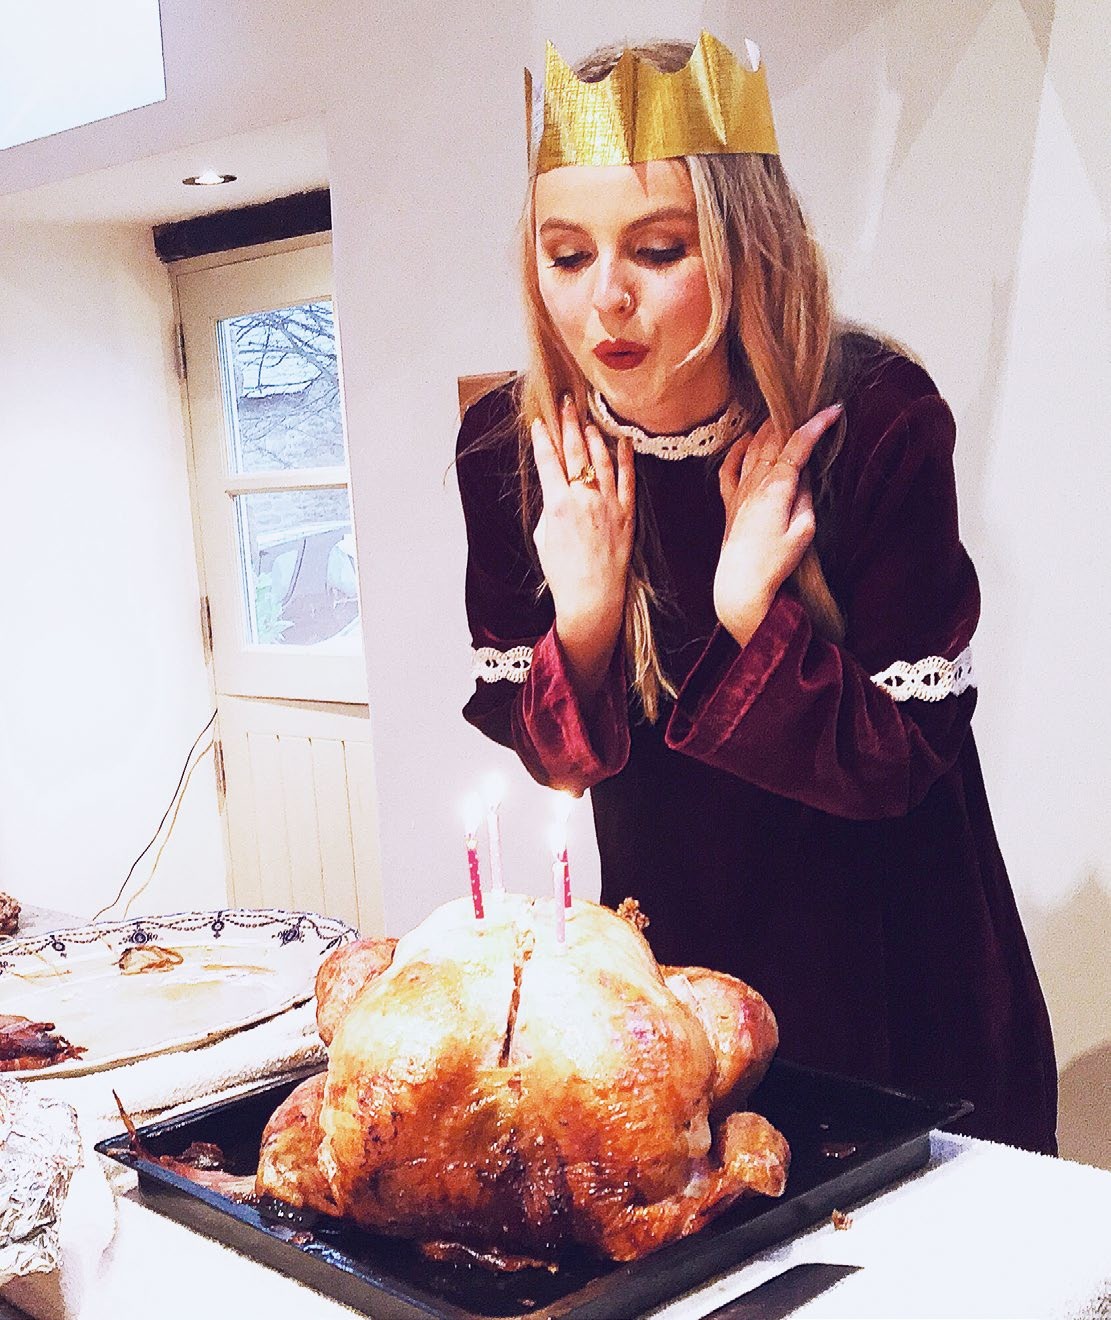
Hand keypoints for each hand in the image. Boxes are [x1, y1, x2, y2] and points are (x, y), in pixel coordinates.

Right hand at [531, 397, 634, 696]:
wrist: (592, 597)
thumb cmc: (563, 572)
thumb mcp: (544, 537)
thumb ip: (550, 507)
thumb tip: (556, 488)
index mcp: (557, 504)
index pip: (548, 461)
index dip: (542, 438)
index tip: (539, 421)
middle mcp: (584, 499)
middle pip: (575, 452)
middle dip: (569, 424)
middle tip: (566, 403)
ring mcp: (608, 504)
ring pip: (601, 459)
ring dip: (593, 435)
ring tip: (588, 417)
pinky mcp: (627, 513)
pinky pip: (628, 478)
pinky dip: (625, 457)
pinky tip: (622, 440)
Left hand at [714, 403, 842, 645]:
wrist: (741, 584)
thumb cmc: (775, 562)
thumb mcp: (804, 531)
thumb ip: (805, 498)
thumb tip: (803, 477)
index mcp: (777, 487)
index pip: (798, 445)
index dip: (817, 424)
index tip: (834, 409)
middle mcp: (755, 483)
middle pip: (774, 439)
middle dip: (794, 420)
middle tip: (811, 409)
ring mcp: (739, 491)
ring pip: (752, 448)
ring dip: (768, 429)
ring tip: (784, 416)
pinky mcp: (729, 503)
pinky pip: (729, 468)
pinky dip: (737, 449)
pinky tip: (745, 440)